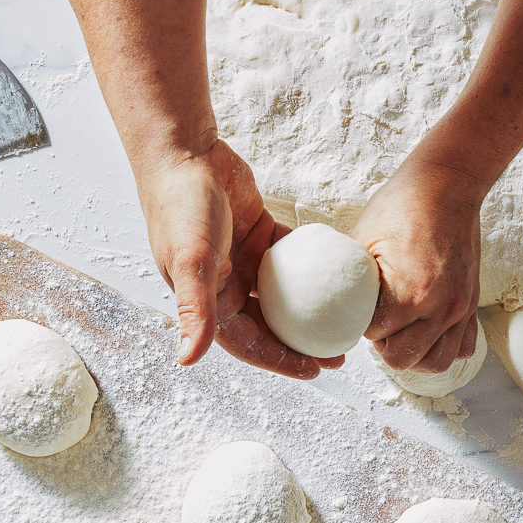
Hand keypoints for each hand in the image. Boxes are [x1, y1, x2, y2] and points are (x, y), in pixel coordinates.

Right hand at [137, 139, 343, 378]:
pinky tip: (338, 276)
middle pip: (269, 324)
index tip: (313, 370)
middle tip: (337, 354)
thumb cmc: (181, 206)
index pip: (248, 342)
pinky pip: (291, 259)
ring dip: (310, 310)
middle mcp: (225, 284)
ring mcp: (243, 259)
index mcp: (207, 299)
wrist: (185, 151)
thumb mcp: (190, 261)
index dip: (279, 360)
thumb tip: (188, 358)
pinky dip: (312, 268)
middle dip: (300, 343)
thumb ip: (194, 309)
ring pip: (282, 296)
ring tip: (341, 320)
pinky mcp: (259, 233)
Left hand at [351, 156, 483, 372]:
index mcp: (410, 293)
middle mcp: (440, 307)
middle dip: (384, 345)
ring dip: (413, 354)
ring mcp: (460, 308)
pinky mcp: (471, 304)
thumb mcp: (362, 240)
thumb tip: (332, 303)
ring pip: (435, 363)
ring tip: (400, 332)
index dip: (359, 324)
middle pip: (403, 359)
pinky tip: (426, 331)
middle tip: (377, 322)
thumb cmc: (403, 206)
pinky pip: (462, 348)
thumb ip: (350, 280)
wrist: (446, 185)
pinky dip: (442, 347)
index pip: (373, 335)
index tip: (358, 308)